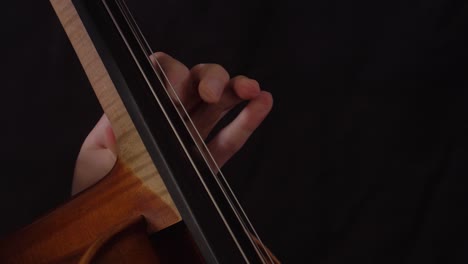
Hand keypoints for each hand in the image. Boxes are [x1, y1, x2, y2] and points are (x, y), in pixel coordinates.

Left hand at [72, 52, 272, 194]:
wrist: (115, 226)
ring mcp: (190, 137)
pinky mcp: (208, 162)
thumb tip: (122, 114)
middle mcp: (167, 118)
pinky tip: (262, 103)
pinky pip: (231, 138)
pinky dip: (248, 120)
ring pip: (218, 105)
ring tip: (251, 88)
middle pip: (195, 81)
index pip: (158, 76)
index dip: (171, 73)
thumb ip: (109, 134)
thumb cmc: (98, 190)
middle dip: (210, 78)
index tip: (175, 90)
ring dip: (236, 90)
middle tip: (212, 92)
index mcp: (140, 110)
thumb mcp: (95, 158)